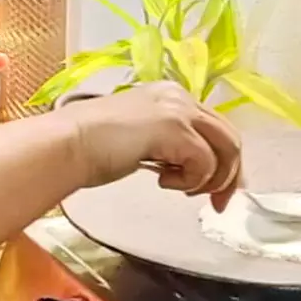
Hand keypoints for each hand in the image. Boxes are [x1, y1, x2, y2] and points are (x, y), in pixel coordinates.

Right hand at [62, 83, 243, 211]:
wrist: (70, 143)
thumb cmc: (95, 147)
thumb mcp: (144, 138)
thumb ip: (172, 144)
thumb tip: (198, 168)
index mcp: (172, 95)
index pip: (216, 128)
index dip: (224, 163)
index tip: (215, 192)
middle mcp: (180, 96)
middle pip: (230, 138)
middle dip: (228, 177)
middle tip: (216, 204)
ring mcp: (179, 109)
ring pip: (225, 150)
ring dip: (209, 180)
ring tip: (181, 189)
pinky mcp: (175, 128)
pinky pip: (204, 162)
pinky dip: (190, 180)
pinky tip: (161, 181)